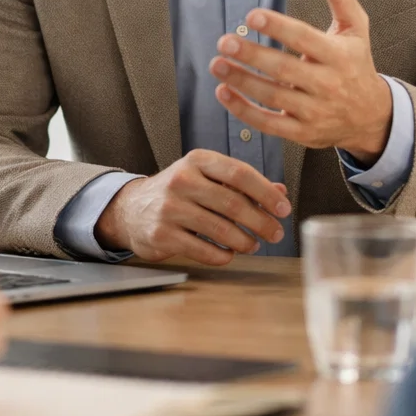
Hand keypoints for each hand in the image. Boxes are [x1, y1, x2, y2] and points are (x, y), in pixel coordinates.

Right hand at [94, 149, 292, 265]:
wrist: (131, 209)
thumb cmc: (179, 191)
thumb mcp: (206, 177)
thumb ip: (242, 183)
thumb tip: (280, 193)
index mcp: (197, 160)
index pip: (239, 172)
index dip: (266, 192)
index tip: (284, 209)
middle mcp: (181, 180)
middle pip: (232, 203)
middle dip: (261, 222)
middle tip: (275, 233)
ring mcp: (170, 208)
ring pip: (220, 229)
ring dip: (244, 241)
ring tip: (254, 245)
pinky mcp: (162, 235)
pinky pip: (204, 250)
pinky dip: (223, 255)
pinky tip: (229, 253)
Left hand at [209, 0, 393, 163]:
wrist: (371, 117)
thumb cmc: (356, 65)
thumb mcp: (356, 29)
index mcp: (339, 55)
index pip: (304, 39)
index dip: (278, 27)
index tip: (252, 16)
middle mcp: (327, 84)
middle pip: (284, 70)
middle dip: (252, 56)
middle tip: (225, 41)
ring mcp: (314, 111)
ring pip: (272, 97)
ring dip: (241, 81)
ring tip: (216, 64)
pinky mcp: (302, 132)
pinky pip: (268, 124)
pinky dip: (243, 110)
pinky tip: (223, 91)